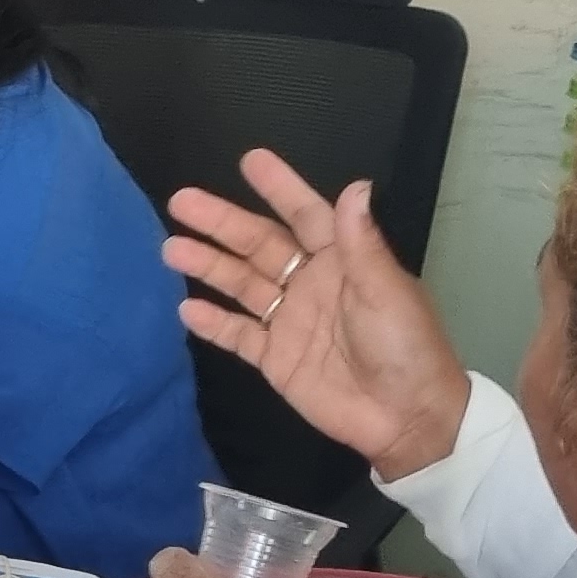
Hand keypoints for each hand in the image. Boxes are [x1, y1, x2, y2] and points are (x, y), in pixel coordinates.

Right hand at [162, 151, 470, 478]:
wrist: (405, 416)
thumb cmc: (405, 346)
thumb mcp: (386, 289)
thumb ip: (361, 241)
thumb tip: (355, 185)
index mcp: (343, 261)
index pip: (304, 215)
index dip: (279, 188)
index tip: (251, 161)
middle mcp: (311, 283)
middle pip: (259, 245)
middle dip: (222, 223)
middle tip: (182, 201)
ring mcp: (290, 321)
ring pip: (242, 285)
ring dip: (209, 266)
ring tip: (171, 249)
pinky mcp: (276, 359)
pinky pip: (238, 335)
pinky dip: (213, 323)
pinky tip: (187, 308)